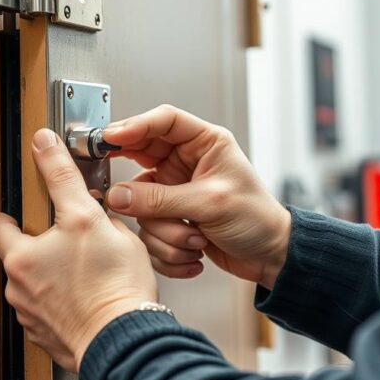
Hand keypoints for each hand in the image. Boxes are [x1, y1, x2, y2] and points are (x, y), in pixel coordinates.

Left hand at [0, 128, 157, 371]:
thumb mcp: (89, 216)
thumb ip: (63, 177)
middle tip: (64, 240)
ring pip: (34, 285)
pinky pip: (49, 311)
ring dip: (50, 276)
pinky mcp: (48, 336)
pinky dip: (62, 302)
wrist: (124, 342)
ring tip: (83, 270)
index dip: (10, 215)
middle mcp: (18, 288)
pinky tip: (86, 295)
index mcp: (21, 257)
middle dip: (37, 246)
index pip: (0, 226)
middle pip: (18, 257)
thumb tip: (48, 149)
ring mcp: (32, 316)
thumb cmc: (111, 286)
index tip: (16, 211)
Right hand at [104, 105, 291, 288]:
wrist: (270, 258)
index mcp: (204, 143)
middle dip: (141, 192)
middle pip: (141, 160)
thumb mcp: (209, 204)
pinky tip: (193, 252)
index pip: (163, 121)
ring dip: (164, 230)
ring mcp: (175, 190)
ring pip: (141, 203)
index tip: (109, 138)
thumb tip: (118, 196)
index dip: (134, 125)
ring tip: (194, 239)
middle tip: (123, 199)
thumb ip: (160, 200)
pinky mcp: (170, 217)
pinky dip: (166, 247)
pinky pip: (149, 229)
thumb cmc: (258, 220)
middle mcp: (186, 163)